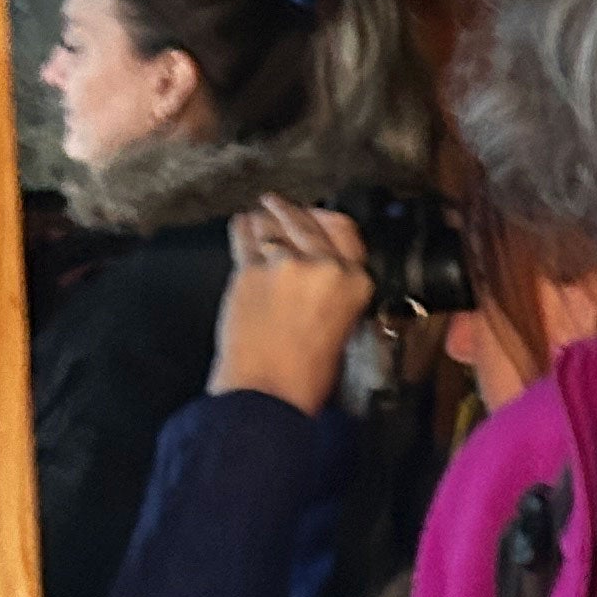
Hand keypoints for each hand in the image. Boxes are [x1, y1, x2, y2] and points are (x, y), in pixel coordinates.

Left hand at [211, 196, 370, 413]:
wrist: (267, 392)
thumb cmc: (305, 375)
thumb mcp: (342, 328)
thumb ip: (335, 291)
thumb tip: (317, 270)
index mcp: (354, 282)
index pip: (345, 232)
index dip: (327, 219)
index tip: (319, 215)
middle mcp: (324, 266)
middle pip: (308, 221)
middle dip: (293, 211)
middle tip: (281, 204)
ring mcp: (285, 264)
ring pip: (274, 223)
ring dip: (266, 217)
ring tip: (260, 212)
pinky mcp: (249, 270)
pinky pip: (245, 237)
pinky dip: (242, 228)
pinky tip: (242, 224)